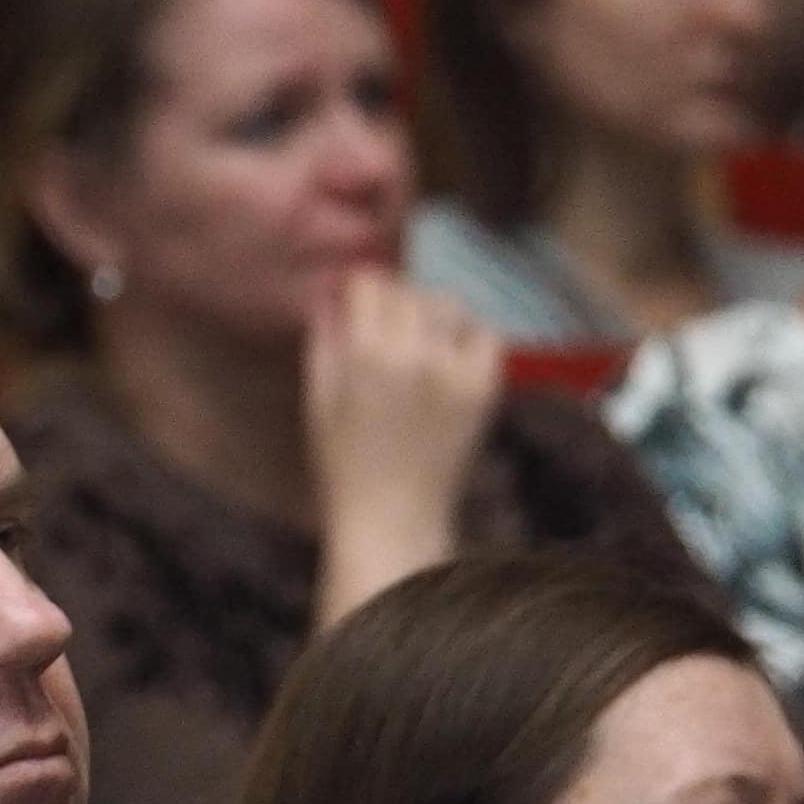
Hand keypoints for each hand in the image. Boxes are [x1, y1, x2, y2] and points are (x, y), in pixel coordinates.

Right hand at [306, 272, 500, 626]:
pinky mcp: (484, 388)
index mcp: (365, 354)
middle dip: (393, 298)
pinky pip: (486, 337)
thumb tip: (329, 299)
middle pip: (408, 292)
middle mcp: (414, 354)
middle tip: (386, 317)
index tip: (358, 297)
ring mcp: (454, 370)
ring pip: (448, 306)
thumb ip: (323, 344)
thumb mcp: (318, 400)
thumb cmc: (343, 465)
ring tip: (420, 331)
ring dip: (431, 309)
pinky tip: (452, 350)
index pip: (369, 285)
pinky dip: (469, 334)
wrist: (393, 518)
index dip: (361, 287)